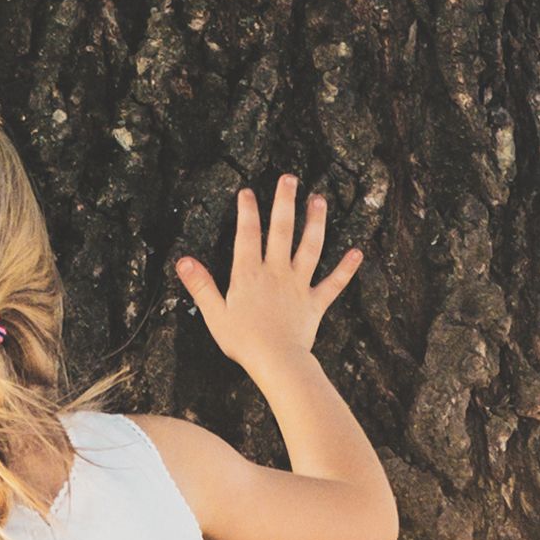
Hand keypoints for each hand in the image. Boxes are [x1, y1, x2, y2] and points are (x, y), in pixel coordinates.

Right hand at [169, 176, 367, 383]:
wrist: (277, 361)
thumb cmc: (243, 341)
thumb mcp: (214, 314)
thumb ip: (201, 285)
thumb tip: (183, 261)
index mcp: (248, 274)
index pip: (247, 235)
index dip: (247, 212)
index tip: (247, 192)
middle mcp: (276, 272)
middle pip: (281, 231)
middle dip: (284, 202)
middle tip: (289, 178)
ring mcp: (298, 285)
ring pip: (310, 247)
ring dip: (315, 222)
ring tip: (318, 200)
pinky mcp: (315, 302)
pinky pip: (333, 283)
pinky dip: (346, 269)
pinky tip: (357, 252)